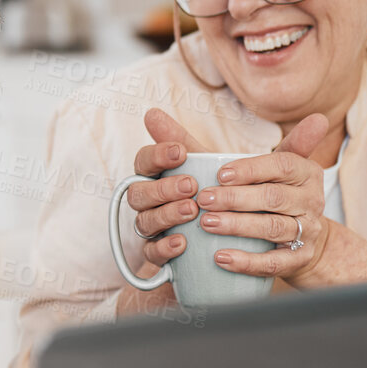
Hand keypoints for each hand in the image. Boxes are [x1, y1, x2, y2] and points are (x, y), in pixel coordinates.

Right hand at [118, 109, 210, 312]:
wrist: (228, 232)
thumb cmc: (211, 191)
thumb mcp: (204, 165)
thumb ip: (183, 140)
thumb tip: (152, 112)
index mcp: (154, 176)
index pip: (143, 161)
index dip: (157, 155)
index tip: (180, 151)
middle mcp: (147, 202)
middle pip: (138, 193)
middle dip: (162, 188)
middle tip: (190, 185)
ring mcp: (151, 229)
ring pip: (144, 221)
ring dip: (166, 214)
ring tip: (191, 210)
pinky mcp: (158, 255)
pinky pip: (151, 253)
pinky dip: (165, 248)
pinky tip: (182, 243)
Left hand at [195, 113, 334, 286]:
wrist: (304, 240)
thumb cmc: (260, 195)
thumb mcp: (237, 168)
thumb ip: (198, 143)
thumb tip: (151, 113)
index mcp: (302, 170)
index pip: (280, 164)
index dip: (250, 169)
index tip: (219, 174)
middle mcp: (310, 199)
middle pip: (273, 197)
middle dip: (236, 198)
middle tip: (202, 200)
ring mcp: (307, 231)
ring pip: (273, 228)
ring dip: (238, 226)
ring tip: (206, 224)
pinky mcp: (299, 260)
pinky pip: (274, 263)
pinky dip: (247, 261)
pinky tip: (220, 258)